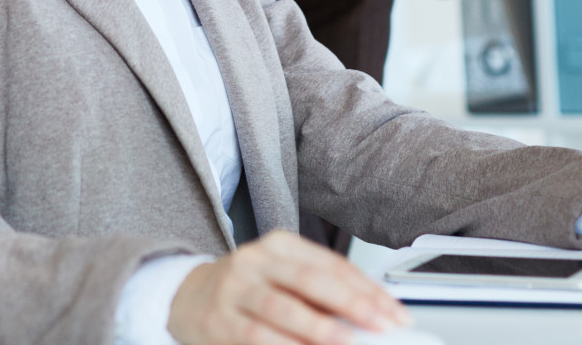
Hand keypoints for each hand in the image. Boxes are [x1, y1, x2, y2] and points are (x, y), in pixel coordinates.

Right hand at [167, 230, 407, 344]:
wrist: (187, 297)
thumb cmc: (246, 290)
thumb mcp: (283, 279)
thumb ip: (322, 295)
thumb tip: (370, 317)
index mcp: (280, 245)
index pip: (332, 265)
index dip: (367, 290)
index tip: (394, 313)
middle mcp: (256, 259)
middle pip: (310, 279)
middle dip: (351, 304)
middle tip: (380, 324)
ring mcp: (234, 288)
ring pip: (282, 307)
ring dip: (318, 327)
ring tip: (345, 341)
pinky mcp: (218, 319)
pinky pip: (255, 335)